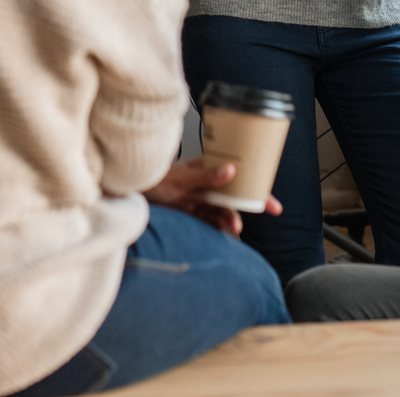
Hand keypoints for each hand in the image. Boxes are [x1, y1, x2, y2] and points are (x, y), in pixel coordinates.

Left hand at [141, 157, 278, 236]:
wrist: (128, 188)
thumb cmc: (153, 177)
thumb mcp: (182, 178)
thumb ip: (206, 176)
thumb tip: (231, 171)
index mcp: (205, 168)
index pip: (236, 176)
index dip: (256, 186)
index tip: (271, 200)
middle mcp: (203, 182)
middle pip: (233, 194)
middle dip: (251, 204)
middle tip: (271, 210)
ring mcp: (195, 196)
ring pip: (220, 208)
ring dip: (231, 216)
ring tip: (236, 226)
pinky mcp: (186, 209)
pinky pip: (206, 218)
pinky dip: (216, 225)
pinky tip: (225, 231)